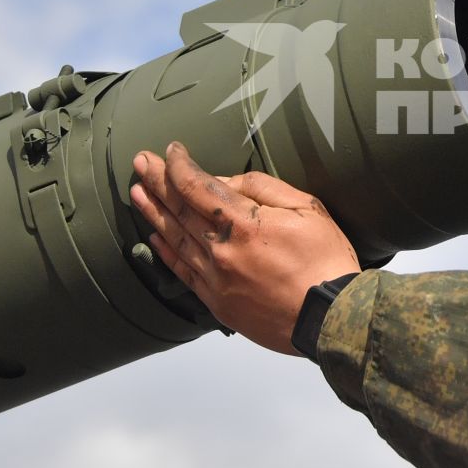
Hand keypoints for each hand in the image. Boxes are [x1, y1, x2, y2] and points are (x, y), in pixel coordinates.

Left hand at [130, 142, 359, 354]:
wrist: (331, 318)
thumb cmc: (325, 261)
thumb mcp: (307, 209)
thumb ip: (263, 188)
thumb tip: (227, 182)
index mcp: (243, 224)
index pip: (197, 186)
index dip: (180, 165)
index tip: (171, 150)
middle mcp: (221, 251)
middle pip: (178, 210)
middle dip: (156, 182)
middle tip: (139, 162)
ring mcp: (215, 279)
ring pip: (174, 239)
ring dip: (153, 213)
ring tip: (137, 192)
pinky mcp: (217, 302)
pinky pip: (182, 272)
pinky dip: (165, 253)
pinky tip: (154, 238)